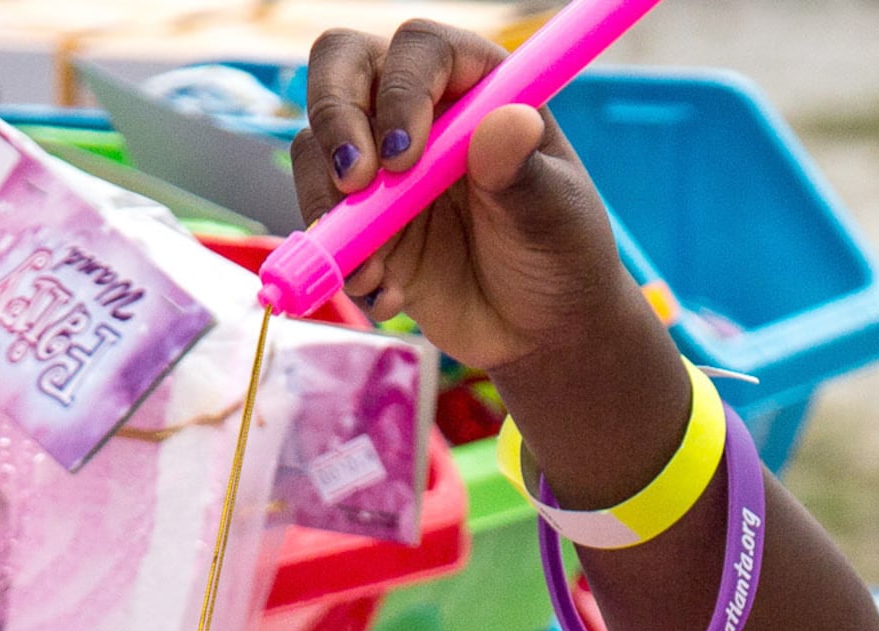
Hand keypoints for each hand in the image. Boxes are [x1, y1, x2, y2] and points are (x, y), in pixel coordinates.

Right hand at [292, 23, 654, 376]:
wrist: (540, 333)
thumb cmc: (562, 257)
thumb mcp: (554, 217)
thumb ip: (524, 173)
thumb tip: (508, 122)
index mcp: (477, 86)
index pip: (420, 50)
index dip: (402, 91)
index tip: (405, 158)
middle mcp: (421, 110)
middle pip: (343, 67)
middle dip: (334, 118)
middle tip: (353, 183)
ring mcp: (383, 164)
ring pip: (316, 148)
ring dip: (329, 208)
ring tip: (377, 271)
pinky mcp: (360, 219)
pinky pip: (321, 221)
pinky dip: (340, 260)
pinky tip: (387, 295)